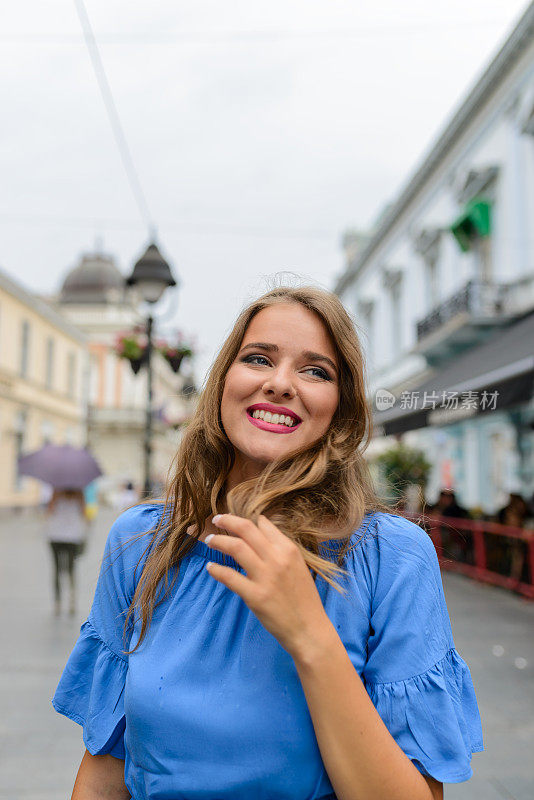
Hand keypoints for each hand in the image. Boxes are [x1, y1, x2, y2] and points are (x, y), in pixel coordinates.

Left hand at [205, 514, 332, 658]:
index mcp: (289, 549)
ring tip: (209, 541)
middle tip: (216, 519)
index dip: (246, 520)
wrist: (309, 629)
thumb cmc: (303, 598)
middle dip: (227, 520)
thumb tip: (263, 524)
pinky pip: (230, 577)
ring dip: (218, 541)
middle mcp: (277, 559)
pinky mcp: (255, 596)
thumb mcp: (298, 565)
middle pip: (246, 529)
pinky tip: (210, 568)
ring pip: (235, 547)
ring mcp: (266, 577)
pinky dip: (217, 570)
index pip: (263, 524)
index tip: (234, 521)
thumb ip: (281, 547)